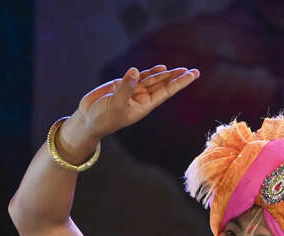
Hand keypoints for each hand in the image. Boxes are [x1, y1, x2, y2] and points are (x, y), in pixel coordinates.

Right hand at [62, 65, 199, 152]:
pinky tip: (161, 68)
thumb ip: (125, 87)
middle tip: (194, 71)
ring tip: (181, 69)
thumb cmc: (102, 117)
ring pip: (154, 81)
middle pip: (164, 86)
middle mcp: (141, 99)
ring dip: (166, 75)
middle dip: (178, 78)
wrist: (88, 120)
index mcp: (144, 106)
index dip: (179, 83)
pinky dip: (150, 72)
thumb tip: (136, 71)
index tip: (192, 76)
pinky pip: (140, 77)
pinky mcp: (123, 85)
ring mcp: (133, 92)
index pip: (166, 91)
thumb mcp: (115, 104)